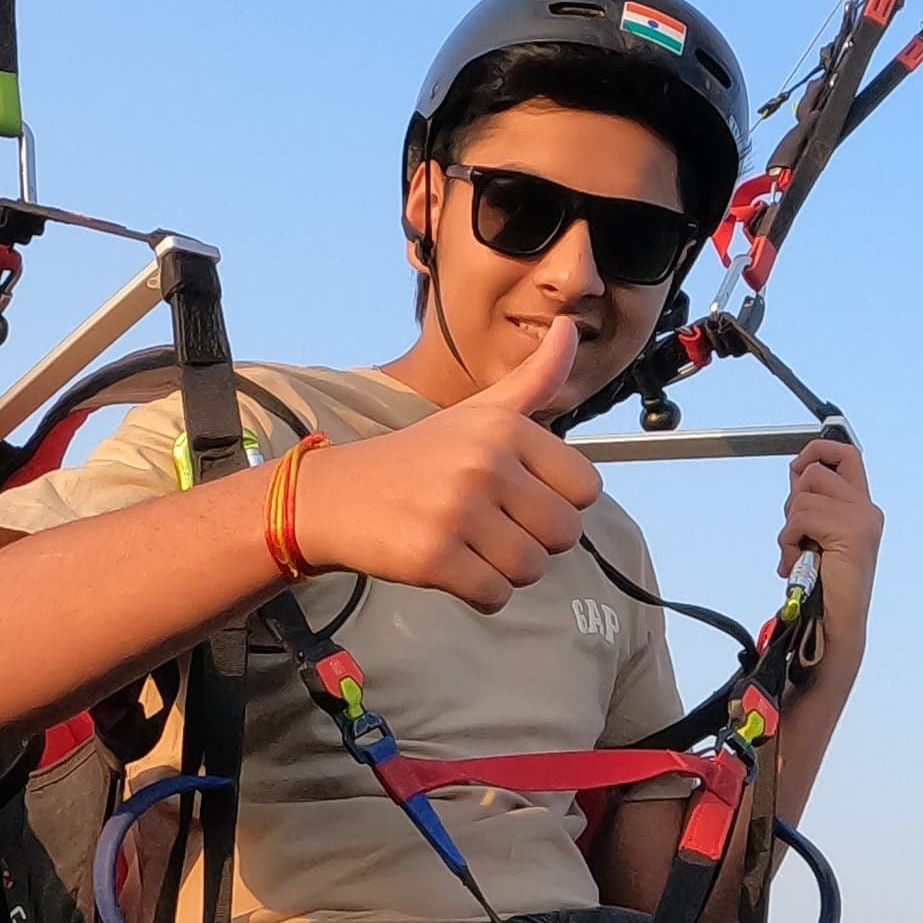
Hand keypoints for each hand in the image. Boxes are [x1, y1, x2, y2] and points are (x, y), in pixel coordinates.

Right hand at [294, 322, 598, 610]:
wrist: (337, 496)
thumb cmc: (419, 458)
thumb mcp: (480, 410)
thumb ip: (535, 378)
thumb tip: (571, 327)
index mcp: (506, 427)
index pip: (586, 488)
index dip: (557, 502)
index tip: (518, 496)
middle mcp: (486, 462)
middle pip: (564, 533)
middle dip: (534, 541)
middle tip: (490, 527)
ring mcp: (459, 509)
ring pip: (532, 570)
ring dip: (505, 570)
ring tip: (468, 545)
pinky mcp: (435, 555)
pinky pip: (495, 596)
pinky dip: (479, 594)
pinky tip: (451, 568)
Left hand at [779, 428, 882, 639]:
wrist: (835, 625)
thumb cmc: (824, 588)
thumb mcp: (817, 536)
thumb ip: (813, 504)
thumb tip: (798, 471)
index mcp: (861, 508)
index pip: (846, 455)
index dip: (818, 450)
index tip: (798, 465)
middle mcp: (866, 509)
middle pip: (816, 470)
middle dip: (794, 496)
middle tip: (797, 532)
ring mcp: (861, 519)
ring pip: (803, 496)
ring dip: (789, 528)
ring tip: (798, 555)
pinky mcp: (851, 531)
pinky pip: (801, 518)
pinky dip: (788, 541)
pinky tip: (797, 562)